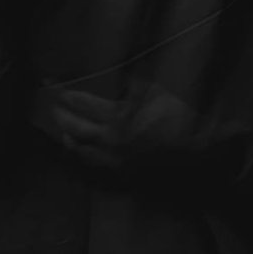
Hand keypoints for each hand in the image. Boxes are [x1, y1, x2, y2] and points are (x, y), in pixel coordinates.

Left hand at [36, 83, 207, 175]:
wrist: (197, 157)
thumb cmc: (181, 120)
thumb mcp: (159, 94)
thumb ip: (137, 86)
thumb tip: (125, 80)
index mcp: (118, 118)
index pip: (86, 105)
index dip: (72, 97)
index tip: (61, 92)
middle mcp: (111, 140)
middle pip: (78, 128)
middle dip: (64, 118)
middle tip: (55, 110)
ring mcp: (116, 160)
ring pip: (84, 151)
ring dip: (71, 140)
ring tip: (64, 134)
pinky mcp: (124, 174)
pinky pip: (98, 167)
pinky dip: (86, 159)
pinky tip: (85, 156)